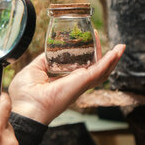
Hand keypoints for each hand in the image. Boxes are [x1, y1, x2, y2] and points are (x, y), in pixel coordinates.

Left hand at [9, 35, 124, 124]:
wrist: (25, 108)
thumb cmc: (25, 95)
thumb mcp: (34, 70)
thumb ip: (44, 61)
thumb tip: (50, 52)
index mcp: (63, 82)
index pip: (80, 69)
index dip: (84, 55)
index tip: (84, 40)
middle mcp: (74, 84)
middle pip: (93, 69)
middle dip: (99, 53)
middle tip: (97, 36)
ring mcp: (79, 84)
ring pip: (101, 71)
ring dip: (111, 58)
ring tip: (119, 47)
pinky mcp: (82, 82)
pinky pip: (100, 70)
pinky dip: (110, 61)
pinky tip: (117, 51)